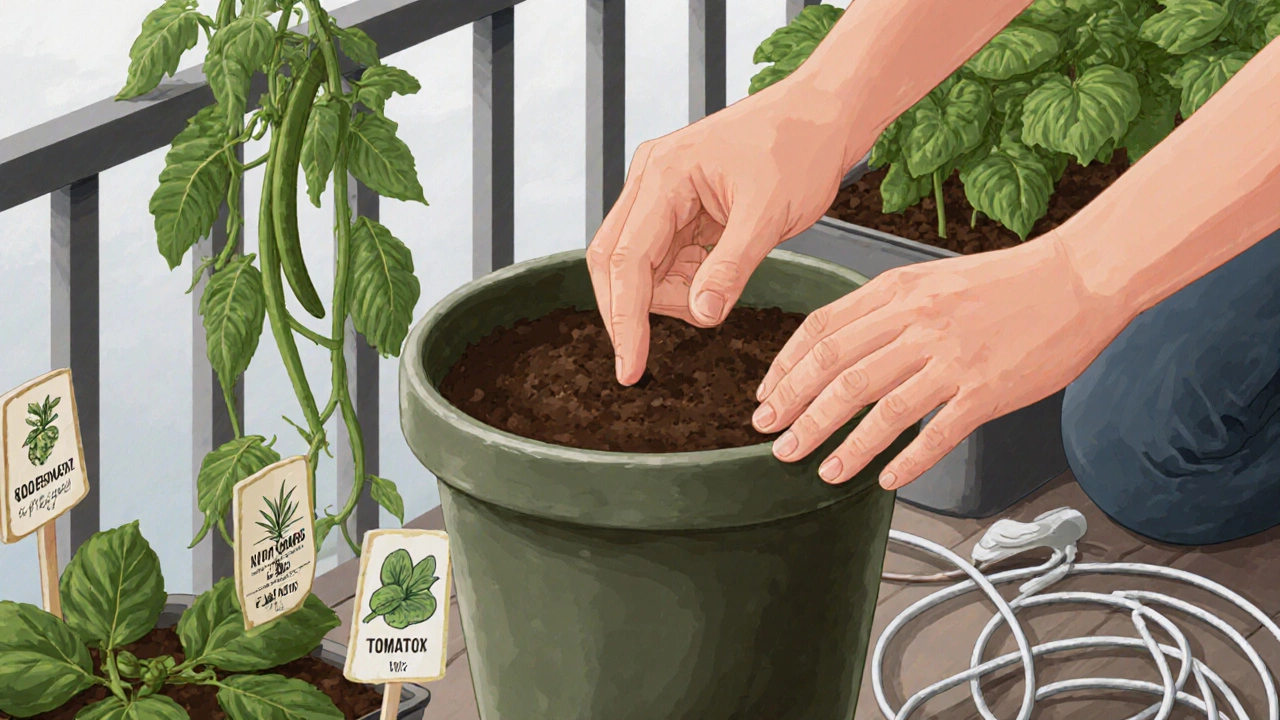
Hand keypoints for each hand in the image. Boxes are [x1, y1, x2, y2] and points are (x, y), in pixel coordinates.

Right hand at [586, 74, 865, 384]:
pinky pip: (665, 256)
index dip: (624, 320)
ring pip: (639, 265)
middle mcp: (651, 180)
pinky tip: (719, 275)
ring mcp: (662, 192)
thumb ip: (730, 268)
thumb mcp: (770, 215)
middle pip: (616, 263)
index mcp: (663, 174)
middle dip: (634, 311)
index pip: (627, 261)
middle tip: (649, 357)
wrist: (826, 114)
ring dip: (670, 294)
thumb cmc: (802, 147)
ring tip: (720, 288)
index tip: (628, 369)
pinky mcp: (680, 204)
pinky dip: (686, 280)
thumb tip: (701, 316)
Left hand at [751, 236, 1130, 489]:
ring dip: (840, 443)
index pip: (821, 332)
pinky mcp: (987, 390)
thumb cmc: (1008, 281)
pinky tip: (885, 478)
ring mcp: (952, 358)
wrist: (1080, 276)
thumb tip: (839, 345)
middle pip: (838, 373)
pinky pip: (935, 433)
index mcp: (898, 291)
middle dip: (798, 412)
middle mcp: (918, 322)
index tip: (768, 396)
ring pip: (878, 407)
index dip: (786, 369)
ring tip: (818, 468)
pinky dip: (906, 460)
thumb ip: (885, 309)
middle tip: (775, 439)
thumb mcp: (931, 279)